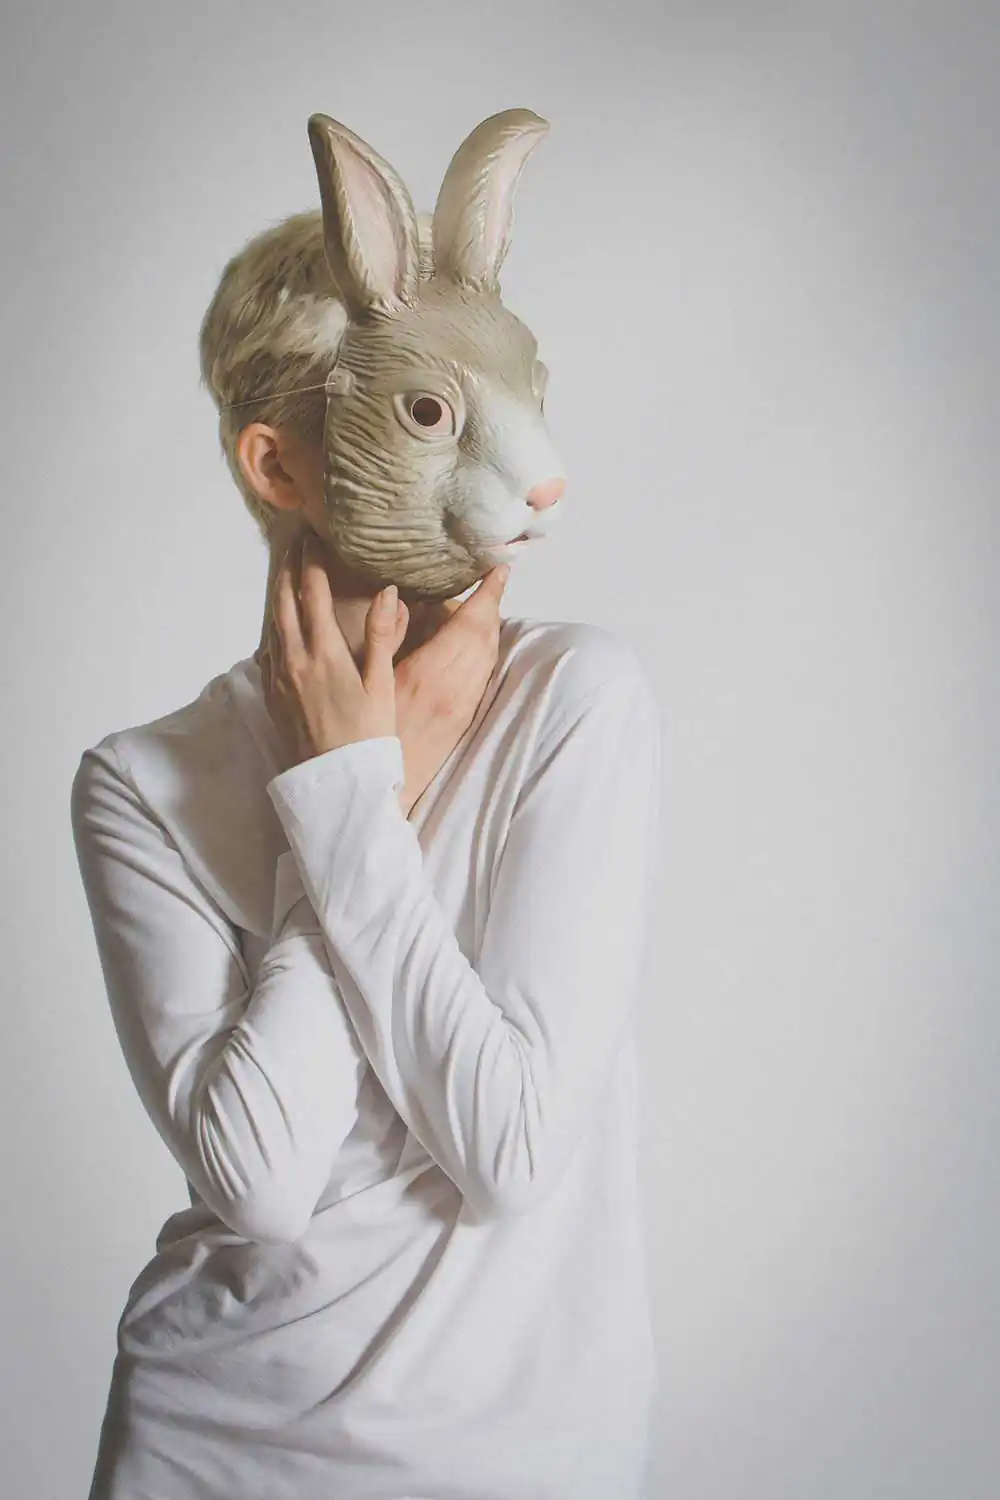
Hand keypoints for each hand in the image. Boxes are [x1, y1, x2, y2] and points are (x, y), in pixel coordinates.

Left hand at [260, 530, 408, 770]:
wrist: (335, 782)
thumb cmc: (367, 736)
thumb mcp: (381, 684)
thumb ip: (382, 635)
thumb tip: (387, 592)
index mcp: (323, 652)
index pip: (313, 594)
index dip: (312, 564)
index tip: (312, 540)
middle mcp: (294, 660)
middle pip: (285, 604)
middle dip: (289, 573)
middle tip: (294, 549)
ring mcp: (280, 680)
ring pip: (274, 627)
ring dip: (280, 599)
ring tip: (287, 581)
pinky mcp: (274, 698)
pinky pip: (269, 653)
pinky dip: (275, 631)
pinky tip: (281, 632)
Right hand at [393, 564, 509, 815]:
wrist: (384, 786)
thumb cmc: (369, 733)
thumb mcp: (370, 680)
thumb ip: (385, 635)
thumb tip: (396, 597)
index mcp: (432, 673)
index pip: (471, 624)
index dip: (489, 594)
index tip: (500, 569)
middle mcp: (457, 687)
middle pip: (486, 636)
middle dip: (490, 604)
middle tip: (489, 580)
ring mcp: (464, 703)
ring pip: (489, 655)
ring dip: (489, 627)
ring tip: (483, 604)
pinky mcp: (466, 716)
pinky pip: (484, 673)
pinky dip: (485, 650)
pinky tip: (474, 644)